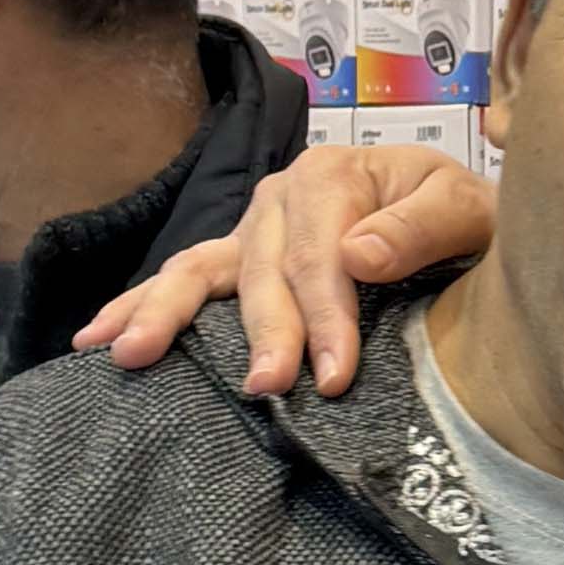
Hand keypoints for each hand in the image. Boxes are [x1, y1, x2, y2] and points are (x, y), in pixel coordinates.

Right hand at [82, 143, 496, 399]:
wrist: (463, 219)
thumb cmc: (467, 221)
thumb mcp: (469, 211)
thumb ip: (422, 227)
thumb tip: (358, 254)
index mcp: (334, 175)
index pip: (320, 254)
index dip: (326, 317)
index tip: (336, 378)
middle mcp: (282, 195)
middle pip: (263, 271)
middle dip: (264, 332)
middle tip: (265, 389)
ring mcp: (251, 228)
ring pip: (199, 271)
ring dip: (164, 315)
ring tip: (129, 357)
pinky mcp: (236, 258)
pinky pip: (183, 281)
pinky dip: (136, 306)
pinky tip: (95, 339)